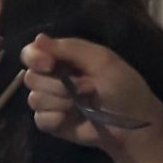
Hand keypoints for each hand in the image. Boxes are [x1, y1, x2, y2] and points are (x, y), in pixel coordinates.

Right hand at [22, 36, 162, 148]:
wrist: (131, 124)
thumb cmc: (122, 87)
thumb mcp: (101, 60)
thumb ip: (69, 49)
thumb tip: (37, 38)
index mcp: (63, 58)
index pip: (31, 53)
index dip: (34, 58)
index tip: (49, 65)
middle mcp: (53, 78)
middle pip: (31, 78)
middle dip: (56, 85)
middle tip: (84, 88)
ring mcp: (50, 101)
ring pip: (34, 99)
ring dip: (61, 102)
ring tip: (81, 105)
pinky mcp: (51, 122)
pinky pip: (39, 119)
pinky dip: (55, 119)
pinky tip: (70, 119)